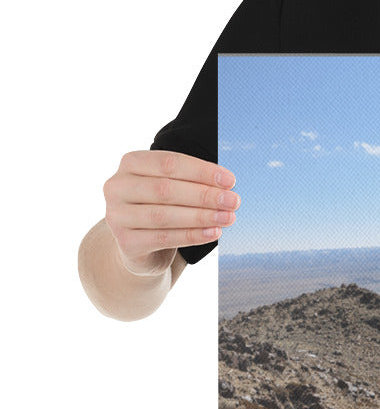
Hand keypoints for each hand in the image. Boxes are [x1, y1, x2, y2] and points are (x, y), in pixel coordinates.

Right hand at [103, 151, 239, 275]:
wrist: (141, 245)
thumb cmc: (163, 206)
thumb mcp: (173, 186)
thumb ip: (193, 180)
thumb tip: (228, 184)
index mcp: (131, 163)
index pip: (169, 163)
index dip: (201, 171)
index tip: (230, 180)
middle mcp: (117, 187)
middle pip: (165, 189)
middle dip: (204, 195)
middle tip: (233, 201)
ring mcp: (117, 215)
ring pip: (164, 215)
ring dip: (201, 216)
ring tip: (228, 218)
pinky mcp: (126, 242)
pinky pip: (164, 238)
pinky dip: (192, 235)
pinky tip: (213, 233)